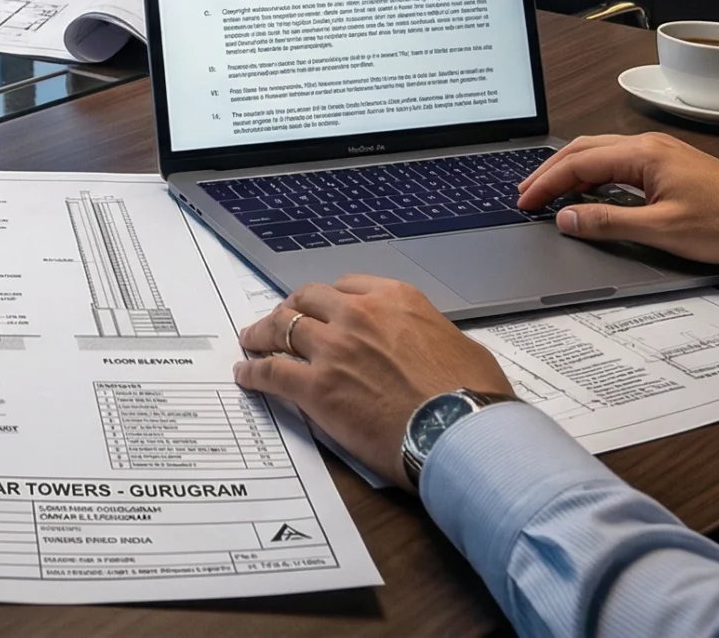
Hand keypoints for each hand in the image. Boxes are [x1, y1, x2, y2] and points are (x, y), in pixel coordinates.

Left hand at [232, 277, 509, 488]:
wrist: (462, 431)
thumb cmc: (473, 395)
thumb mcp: (459, 346)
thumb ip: (430, 336)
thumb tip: (427, 348)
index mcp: (395, 299)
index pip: (347, 286)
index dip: (327, 299)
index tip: (320, 309)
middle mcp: (358, 315)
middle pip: (307, 300)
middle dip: (289, 309)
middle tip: (279, 322)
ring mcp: (333, 349)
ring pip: (281, 329)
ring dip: (262, 335)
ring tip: (251, 342)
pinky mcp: (316, 387)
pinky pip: (271, 372)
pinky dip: (253, 372)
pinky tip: (246, 375)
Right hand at [518, 132, 718, 266]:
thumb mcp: (661, 229)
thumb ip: (608, 222)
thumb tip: (566, 218)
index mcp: (643, 154)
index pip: (579, 163)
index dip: (547, 183)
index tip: (525, 201)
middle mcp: (649, 145)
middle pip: (584, 150)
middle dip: (551, 171)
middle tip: (525, 194)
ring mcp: (660, 153)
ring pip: (601, 153)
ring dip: (571, 170)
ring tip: (547, 190)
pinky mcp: (669, 165)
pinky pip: (618, 162)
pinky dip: (593, 173)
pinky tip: (587, 189)